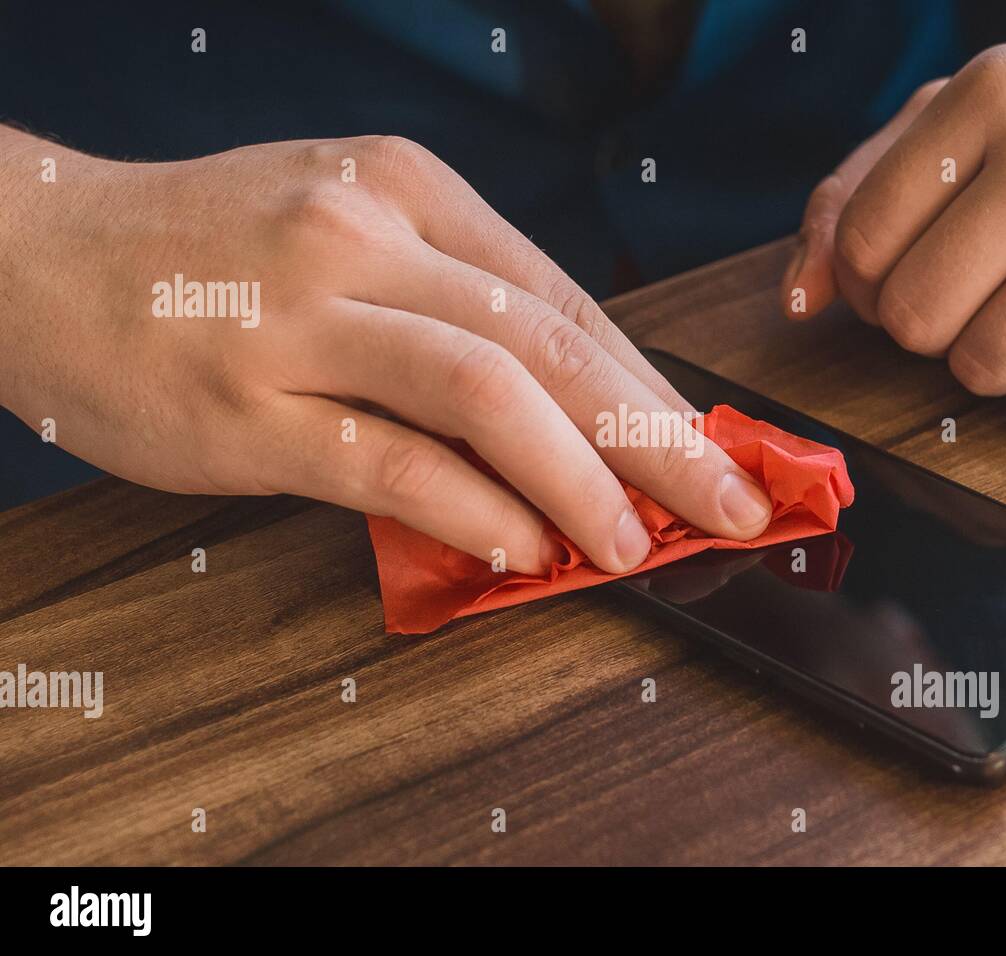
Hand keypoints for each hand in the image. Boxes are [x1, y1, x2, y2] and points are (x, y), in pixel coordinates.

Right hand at [0, 133, 771, 573]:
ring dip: (582, 474)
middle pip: (552, 340)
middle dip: (658, 432)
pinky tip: (524, 544)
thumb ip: (448, 307)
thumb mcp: (341, 231)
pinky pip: (386, 459)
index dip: (652, 380)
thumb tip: (566, 409)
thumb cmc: (206, 251)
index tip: (712, 443)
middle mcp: (364, 237)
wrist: (36, 250)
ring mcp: (303, 317)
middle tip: (731, 501)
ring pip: (486, 391)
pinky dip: (470, 506)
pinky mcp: (248, 404)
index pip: (564, 296)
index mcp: (406, 189)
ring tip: (640, 540)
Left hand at [784, 42, 1005, 430]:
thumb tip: (799, 299)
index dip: (879, 283)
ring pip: (983, 368)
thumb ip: (855, 198)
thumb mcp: (965, 131)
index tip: (929, 266)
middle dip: (940, 328)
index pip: (861, 244)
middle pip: (914, 318)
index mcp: (991, 90)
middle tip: (998, 289)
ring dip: (1003, 363)